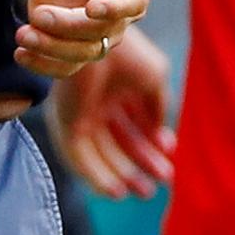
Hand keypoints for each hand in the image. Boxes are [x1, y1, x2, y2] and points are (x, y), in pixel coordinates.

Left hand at [15, 0, 149, 78]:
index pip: (133, 0)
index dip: (115, 7)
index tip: (91, 9)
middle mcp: (119, 13)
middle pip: (103, 33)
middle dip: (70, 29)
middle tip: (39, 16)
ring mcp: (96, 34)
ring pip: (83, 54)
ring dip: (54, 51)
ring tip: (23, 37)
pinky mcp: (72, 48)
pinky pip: (65, 66)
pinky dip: (43, 65)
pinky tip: (20, 52)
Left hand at [55, 24, 174, 196]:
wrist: (99, 41)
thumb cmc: (128, 53)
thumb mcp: (153, 79)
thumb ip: (157, 108)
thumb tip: (160, 137)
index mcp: (118, 91)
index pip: (134, 126)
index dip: (150, 147)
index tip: (167, 163)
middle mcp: (99, 105)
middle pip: (118, 144)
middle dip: (137, 166)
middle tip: (153, 189)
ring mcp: (82, 114)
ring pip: (100, 154)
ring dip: (118, 175)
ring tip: (139, 193)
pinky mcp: (67, 123)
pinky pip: (80, 157)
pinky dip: (97, 176)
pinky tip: (115, 190)